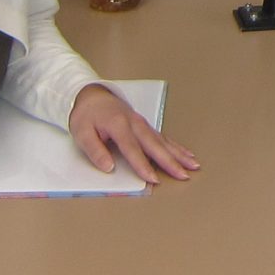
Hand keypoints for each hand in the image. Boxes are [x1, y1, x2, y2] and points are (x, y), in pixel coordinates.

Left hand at [68, 83, 199, 185]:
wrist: (93, 95)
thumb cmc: (86, 115)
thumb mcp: (81, 133)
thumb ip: (95, 150)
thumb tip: (108, 167)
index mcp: (118, 125)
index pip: (132, 149)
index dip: (142, 165)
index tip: (153, 179)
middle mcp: (135, 124)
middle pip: (155, 145)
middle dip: (171, 161)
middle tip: (184, 174)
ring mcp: (142, 124)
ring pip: (163, 141)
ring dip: (179, 154)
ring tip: (193, 165)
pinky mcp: (146, 126)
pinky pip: (163, 137)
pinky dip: (176, 146)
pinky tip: (186, 154)